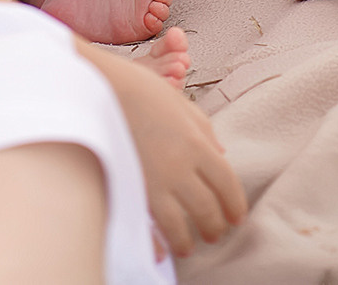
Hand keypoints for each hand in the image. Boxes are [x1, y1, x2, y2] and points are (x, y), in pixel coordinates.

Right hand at [83, 46, 245, 257]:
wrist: (100, 86)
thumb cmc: (141, 89)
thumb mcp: (180, 103)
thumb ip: (204, 130)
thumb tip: (221, 153)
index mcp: (196, 142)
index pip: (227, 183)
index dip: (235, 204)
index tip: (236, 216)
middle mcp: (179, 166)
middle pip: (207, 209)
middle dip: (214, 226)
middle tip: (215, 233)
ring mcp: (154, 181)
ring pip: (180, 226)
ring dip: (187, 240)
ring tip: (188, 245)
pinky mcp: (129, 189)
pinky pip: (147, 227)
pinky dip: (156, 244)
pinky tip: (161, 251)